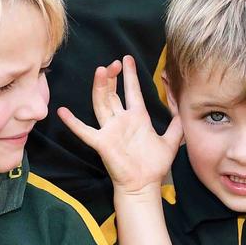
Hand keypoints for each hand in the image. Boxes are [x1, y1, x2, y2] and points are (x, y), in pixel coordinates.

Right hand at [58, 56, 181, 196]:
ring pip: (102, 103)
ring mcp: (110, 130)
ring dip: (100, 87)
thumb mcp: (171, 142)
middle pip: (114, 93)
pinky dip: (73, 123)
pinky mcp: (102, 143)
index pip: (132, 91)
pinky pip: (85, 131)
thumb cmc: (154, 166)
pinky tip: (62, 112)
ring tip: (100, 70)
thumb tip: (183, 111)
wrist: (144, 185)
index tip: (126, 59)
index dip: (130, 75)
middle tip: (114, 63)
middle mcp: (122, 121)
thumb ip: (176, 126)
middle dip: (114, 77)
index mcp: (137, 118)